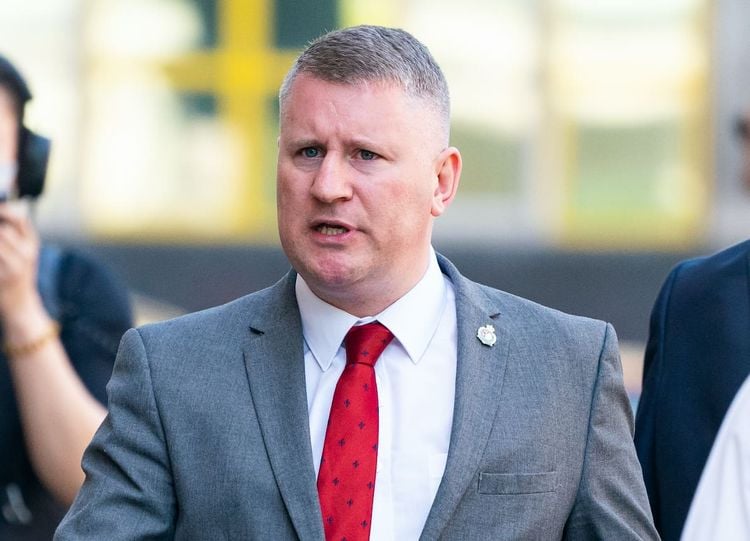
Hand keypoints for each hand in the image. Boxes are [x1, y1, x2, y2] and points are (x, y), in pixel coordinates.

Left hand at [0, 202, 41, 322]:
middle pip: (3, 231)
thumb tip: (5, 216)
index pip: (20, 219)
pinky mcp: (2, 277)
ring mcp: (14, 266)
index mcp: (32, 245)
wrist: (20, 303)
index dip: (5, 211)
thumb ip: (16, 234)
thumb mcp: (25, 253)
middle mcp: (26, 254)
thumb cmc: (18, 274)